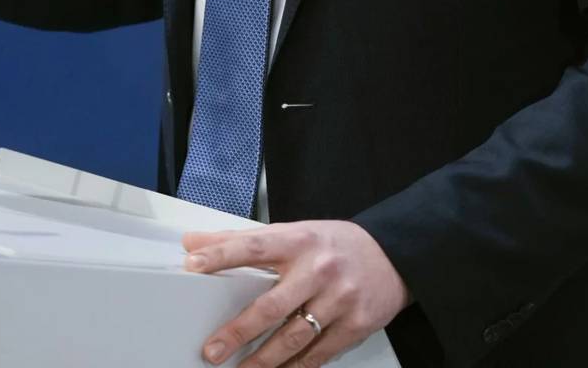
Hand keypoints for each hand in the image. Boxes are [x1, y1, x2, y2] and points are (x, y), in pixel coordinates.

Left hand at [182, 220, 409, 366]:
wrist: (394, 256)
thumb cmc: (335, 245)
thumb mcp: (294, 232)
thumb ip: (243, 240)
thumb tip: (193, 244)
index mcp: (299, 241)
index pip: (254, 245)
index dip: (222, 254)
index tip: (192, 264)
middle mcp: (318, 270)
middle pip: (272, 305)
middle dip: (239, 331)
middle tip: (213, 350)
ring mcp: (339, 300)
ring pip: (294, 338)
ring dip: (264, 360)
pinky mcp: (355, 326)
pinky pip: (318, 354)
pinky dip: (295, 367)